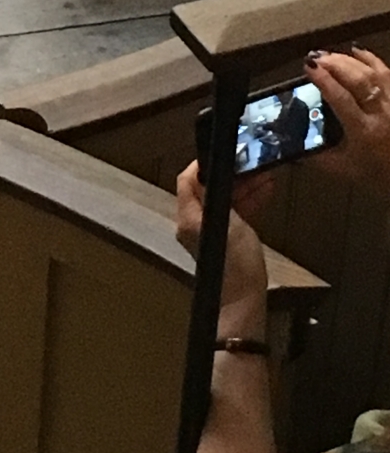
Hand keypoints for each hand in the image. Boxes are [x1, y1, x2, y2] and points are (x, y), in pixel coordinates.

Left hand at [176, 162, 268, 326]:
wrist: (245, 298)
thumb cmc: (236, 263)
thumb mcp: (228, 223)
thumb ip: (215, 197)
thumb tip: (206, 173)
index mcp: (189, 217)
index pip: (187, 181)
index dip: (202, 165)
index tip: (222, 153)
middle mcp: (194, 223)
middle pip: (207, 189)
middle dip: (230, 175)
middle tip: (250, 162)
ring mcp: (210, 232)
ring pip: (223, 200)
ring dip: (243, 187)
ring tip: (264, 174)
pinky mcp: (225, 240)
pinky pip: (234, 214)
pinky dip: (247, 202)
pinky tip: (265, 191)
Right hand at [304, 48, 389, 195]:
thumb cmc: (376, 174)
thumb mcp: (342, 169)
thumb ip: (315, 156)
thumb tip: (290, 145)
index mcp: (364, 131)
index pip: (341, 98)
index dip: (324, 80)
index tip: (308, 67)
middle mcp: (382, 113)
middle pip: (358, 79)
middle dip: (335, 64)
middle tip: (316, 57)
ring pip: (373, 72)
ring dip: (349, 60)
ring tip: (330, 55)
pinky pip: (387, 73)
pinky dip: (371, 59)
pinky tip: (356, 51)